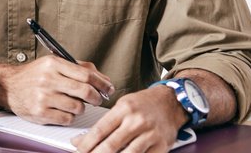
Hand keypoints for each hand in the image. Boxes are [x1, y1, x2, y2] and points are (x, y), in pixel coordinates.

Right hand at [0, 55, 113, 124]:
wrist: (7, 86)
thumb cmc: (33, 75)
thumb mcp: (53, 64)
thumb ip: (79, 68)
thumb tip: (104, 80)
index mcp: (53, 64)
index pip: (86, 75)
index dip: (102, 83)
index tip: (108, 88)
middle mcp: (48, 79)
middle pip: (85, 91)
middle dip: (96, 98)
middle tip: (97, 99)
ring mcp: (43, 97)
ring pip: (78, 107)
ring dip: (80, 108)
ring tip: (72, 104)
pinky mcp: (40, 112)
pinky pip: (67, 119)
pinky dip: (69, 117)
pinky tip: (62, 111)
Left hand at [72, 86, 187, 152]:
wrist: (172, 102)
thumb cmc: (144, 103)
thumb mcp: (121, 106)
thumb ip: (103, 124)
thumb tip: (81, 140)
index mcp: (124, 109)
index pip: (100, 130)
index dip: (86, 143)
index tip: (78, 149)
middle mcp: (138, 122)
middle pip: (111, 145)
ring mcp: (151, 135)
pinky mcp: (162, 146)